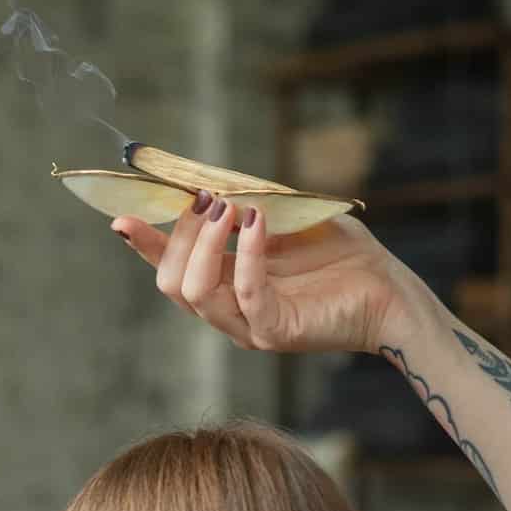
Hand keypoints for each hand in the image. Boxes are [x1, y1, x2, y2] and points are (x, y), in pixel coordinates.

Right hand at [112, 194, 408, 356]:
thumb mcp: (284, 216)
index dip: (143, 243)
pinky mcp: (277, 332)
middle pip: (171, 282)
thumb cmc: (340, 254)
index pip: (170, 268)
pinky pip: (245, 293)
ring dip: (205, 242)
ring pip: (195, 292)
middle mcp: (229, 310)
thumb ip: (246, 202)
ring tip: (228, 207)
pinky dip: (246, 253)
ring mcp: (250, 326)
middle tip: (205, 200)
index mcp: (224, 284)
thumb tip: (204, 178)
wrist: (389, 289)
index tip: (121, 215)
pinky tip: (258, 221)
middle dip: (178, 235)